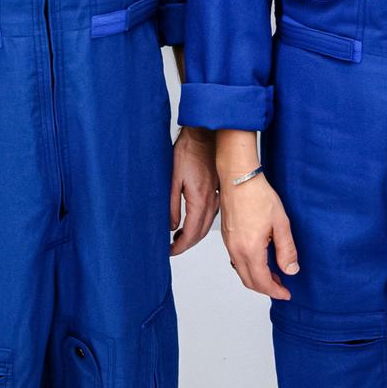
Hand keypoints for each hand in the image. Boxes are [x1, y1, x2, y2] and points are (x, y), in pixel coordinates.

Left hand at [169, 127, 219, 254]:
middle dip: (186, 244)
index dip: (179, 246)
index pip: (191, 233)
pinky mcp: (217, 192)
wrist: (204, 136)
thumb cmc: (188, 151)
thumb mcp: (173, 179)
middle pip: (200, 233)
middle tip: (172, 249)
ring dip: (193, 236)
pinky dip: (200, 224)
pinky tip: (191, 223)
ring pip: (206, 225)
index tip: (169, 251)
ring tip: (178, 239)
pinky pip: (210, 215)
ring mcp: (216, 197)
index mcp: (199, 199)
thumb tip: (172, 226)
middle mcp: (211, 201)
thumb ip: (172, 204)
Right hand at [218, 173, 298, 300]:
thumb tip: (290, 270)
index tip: (286, 294)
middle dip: (266, 288)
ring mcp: (229, 243)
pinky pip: (236, 260)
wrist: (238, 177)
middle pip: (249, 281)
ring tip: (273, 274)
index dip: (275, 291)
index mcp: (250, 249)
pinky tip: (260, 259)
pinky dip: (248, 267)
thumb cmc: (258, 195)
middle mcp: (236, 250)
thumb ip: (286, 249)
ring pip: (241, 271)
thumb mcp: (281, 223)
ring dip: (256, 278)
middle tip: (282, 287)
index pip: (262, 282)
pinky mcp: (226, 236)